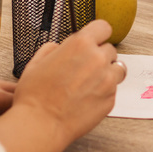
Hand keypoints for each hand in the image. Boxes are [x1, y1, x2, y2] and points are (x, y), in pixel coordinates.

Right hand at [13, 20, 125, 149]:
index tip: (96, 39)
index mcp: (80, 44)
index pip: (103, 27)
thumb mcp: (37, 62)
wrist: (40, 124)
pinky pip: (113, 89)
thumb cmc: (35, 96)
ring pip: (117, 68)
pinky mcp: (111, 99)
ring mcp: (107, 80)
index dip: (99, 34)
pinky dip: (104, 91)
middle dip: (99, 56)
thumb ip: (53, 49)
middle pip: (110, 49)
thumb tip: (60, 47)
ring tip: (89, 82)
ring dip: (107, 72)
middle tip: (84, 68)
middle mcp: (98, 59)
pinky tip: (87, 97)